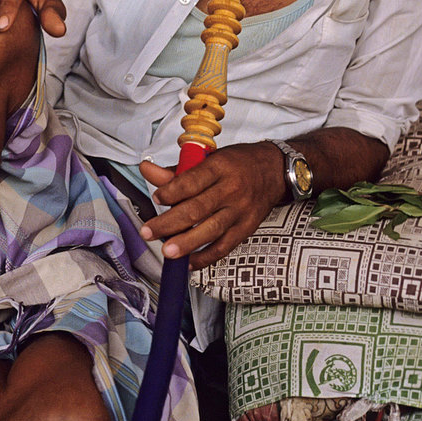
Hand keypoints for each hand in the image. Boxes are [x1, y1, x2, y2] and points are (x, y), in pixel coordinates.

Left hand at [138, 142, 285, 270]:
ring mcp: (240, 210)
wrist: (274, 171)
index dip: (172, 192)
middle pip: (197, 209)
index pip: (192, 181)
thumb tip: (146, 170)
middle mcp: (231, 189)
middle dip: (170, 223)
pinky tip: (188, 262)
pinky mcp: (246, 228)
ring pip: (211, 230)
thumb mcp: (209, 158)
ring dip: (187, 243)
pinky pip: (225, 246)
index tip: (156, 198)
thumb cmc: (237, 163)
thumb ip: (177, 170)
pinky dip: (206, 257)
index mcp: (220, 167)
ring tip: (167, 252)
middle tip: (149, 232)